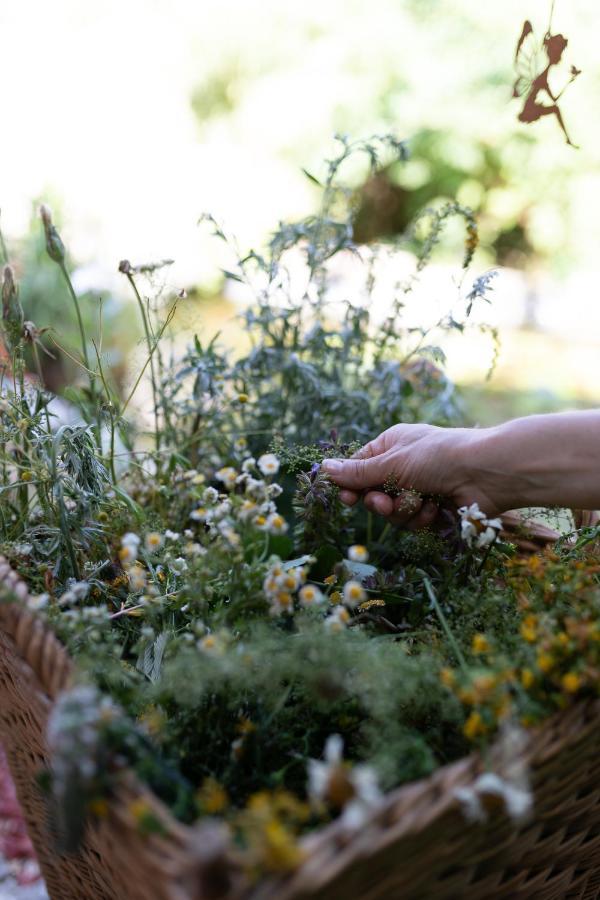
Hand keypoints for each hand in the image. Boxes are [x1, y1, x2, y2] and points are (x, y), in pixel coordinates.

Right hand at [321, 423, 498, 527]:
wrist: (486, 473)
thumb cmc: (438, 456)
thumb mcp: (393, 462)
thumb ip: (358, 472)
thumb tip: (323, 467)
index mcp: (392, 446)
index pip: (359, 468)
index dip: (351, 486)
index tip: (346, 500)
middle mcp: (404, 466)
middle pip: (374, 495)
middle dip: (380, 503)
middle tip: (385, 503)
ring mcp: (420, 488)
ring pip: (394, 513)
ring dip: (405, 510)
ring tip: (421, 501)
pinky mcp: (435, 508)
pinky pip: (415, 521)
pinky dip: (424, 517)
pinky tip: (438, 507)